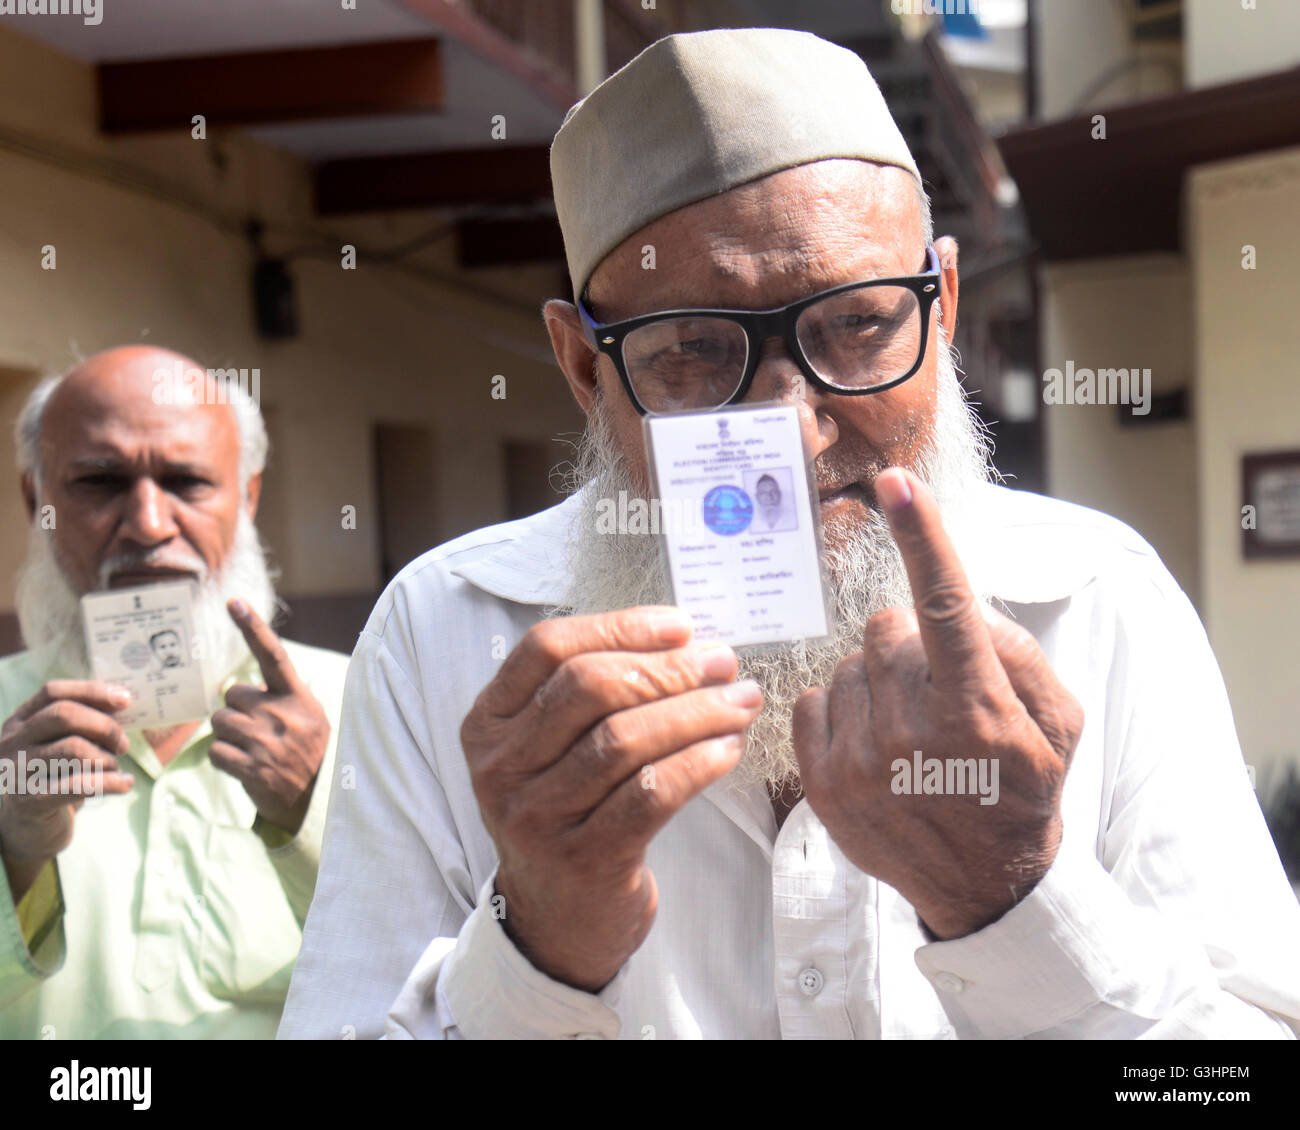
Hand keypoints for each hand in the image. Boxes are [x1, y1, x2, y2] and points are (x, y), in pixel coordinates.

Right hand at [0, 681, 135, 899]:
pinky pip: (80, 784)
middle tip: (123, 744)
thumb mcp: (59, 745)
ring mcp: (18, 771)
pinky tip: (125, 784)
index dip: (91, 691)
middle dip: (104, 726)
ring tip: (115, 769)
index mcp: (20, 721)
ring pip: (74, 749)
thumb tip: (122, 703)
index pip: (53, 692)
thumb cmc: (53, 778)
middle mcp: (12, 742)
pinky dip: (112, 782)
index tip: (125, 699)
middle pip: (64, 715)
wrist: (27, 829)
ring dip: (107, 758)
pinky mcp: (31, 801)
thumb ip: (81, 725)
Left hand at [209, 600, 329, 835]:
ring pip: (220, 723)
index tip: (233, 603)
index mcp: (299, 698)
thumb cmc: (307, 755)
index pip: (273, 655)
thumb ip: (281, 698)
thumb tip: (238, 686)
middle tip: (256, 732)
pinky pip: (215, 751)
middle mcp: (283, 714)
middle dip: (235, 712)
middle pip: (231, 695)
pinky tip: (244, 767)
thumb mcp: (309, 718)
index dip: (253, 628)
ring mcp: (267, 742)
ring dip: (228, 737)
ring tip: (252, 751)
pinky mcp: (252, 768)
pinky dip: (223, 760)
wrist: (315, 803)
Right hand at [461, 607, 761, 992]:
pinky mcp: (584, 858)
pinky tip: (727, 749)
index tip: (680, 627)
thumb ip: (589, 695)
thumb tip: (681, 641)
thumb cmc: (567, 812)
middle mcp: (502, 766)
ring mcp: (538, 816)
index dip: (618, 627)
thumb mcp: (549, 750)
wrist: (556, 917)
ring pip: (624, 739)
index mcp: (489, 723)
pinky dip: (697, 763)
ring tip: (740, 703)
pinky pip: (651, 794)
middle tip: (722, 665)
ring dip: (695, 712)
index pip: (547, 648)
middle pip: (589, 687)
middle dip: (668, 668)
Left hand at [793, 468, 1084, 939]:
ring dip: (876, 682)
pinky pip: (813, 701)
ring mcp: (860, 762)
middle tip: (937, 694)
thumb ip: (1014, 649)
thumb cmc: (1023, 790)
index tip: (897, 483)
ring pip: (848, 665)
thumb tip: (957, 605)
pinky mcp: (821, 783)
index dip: (922, 536)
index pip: (945, 605)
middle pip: (885, 630)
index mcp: (977, 710)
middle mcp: (913, 734)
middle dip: (911, 647)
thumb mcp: (1058, 720)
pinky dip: (841, 711)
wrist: (985, 886)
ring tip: (909, 731)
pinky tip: (873, 746)